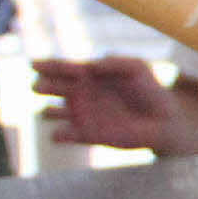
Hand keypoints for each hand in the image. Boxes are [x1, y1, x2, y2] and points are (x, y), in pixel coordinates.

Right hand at [34, 56, 197, 152]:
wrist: (162, 120)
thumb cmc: (150, 89)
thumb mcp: (137, 67)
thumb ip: (115, 62)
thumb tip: (90, 65)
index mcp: (88, 74)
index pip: (62, 68)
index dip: (47, 65)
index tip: (34, 65)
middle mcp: (80, 93)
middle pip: (51, 88)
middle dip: (43, 86)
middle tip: (40, 88)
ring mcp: (82, 115)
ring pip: (51, 113)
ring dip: (47, 112)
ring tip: (50, 111)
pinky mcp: (88, 135)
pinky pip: (66, 136)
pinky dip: (59, 135)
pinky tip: (59, 134)